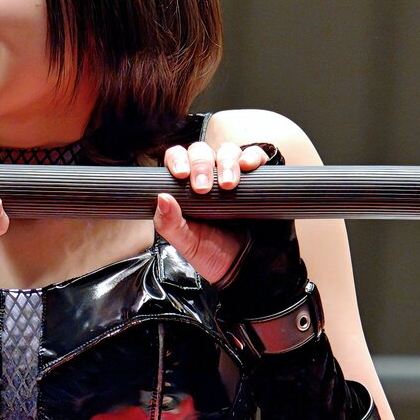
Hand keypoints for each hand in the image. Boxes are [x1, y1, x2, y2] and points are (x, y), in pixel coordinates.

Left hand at [153, 141, 270, 284]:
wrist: (248, 268)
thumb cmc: (213, 254)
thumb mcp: (186, 243)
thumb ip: (170, 224)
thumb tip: (162, 197)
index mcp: (186, 188)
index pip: (177, 159)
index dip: (178, 159)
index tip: (181, 174)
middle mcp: (209, 177)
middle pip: (201, 152)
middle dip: (202, 165)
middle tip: (203, 189)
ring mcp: (233, 175)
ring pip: (228, 151)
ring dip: (226, 162)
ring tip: (228, 185)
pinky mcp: (258, 179)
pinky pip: (256, 157)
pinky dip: (252, 156)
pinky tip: (248, 166)